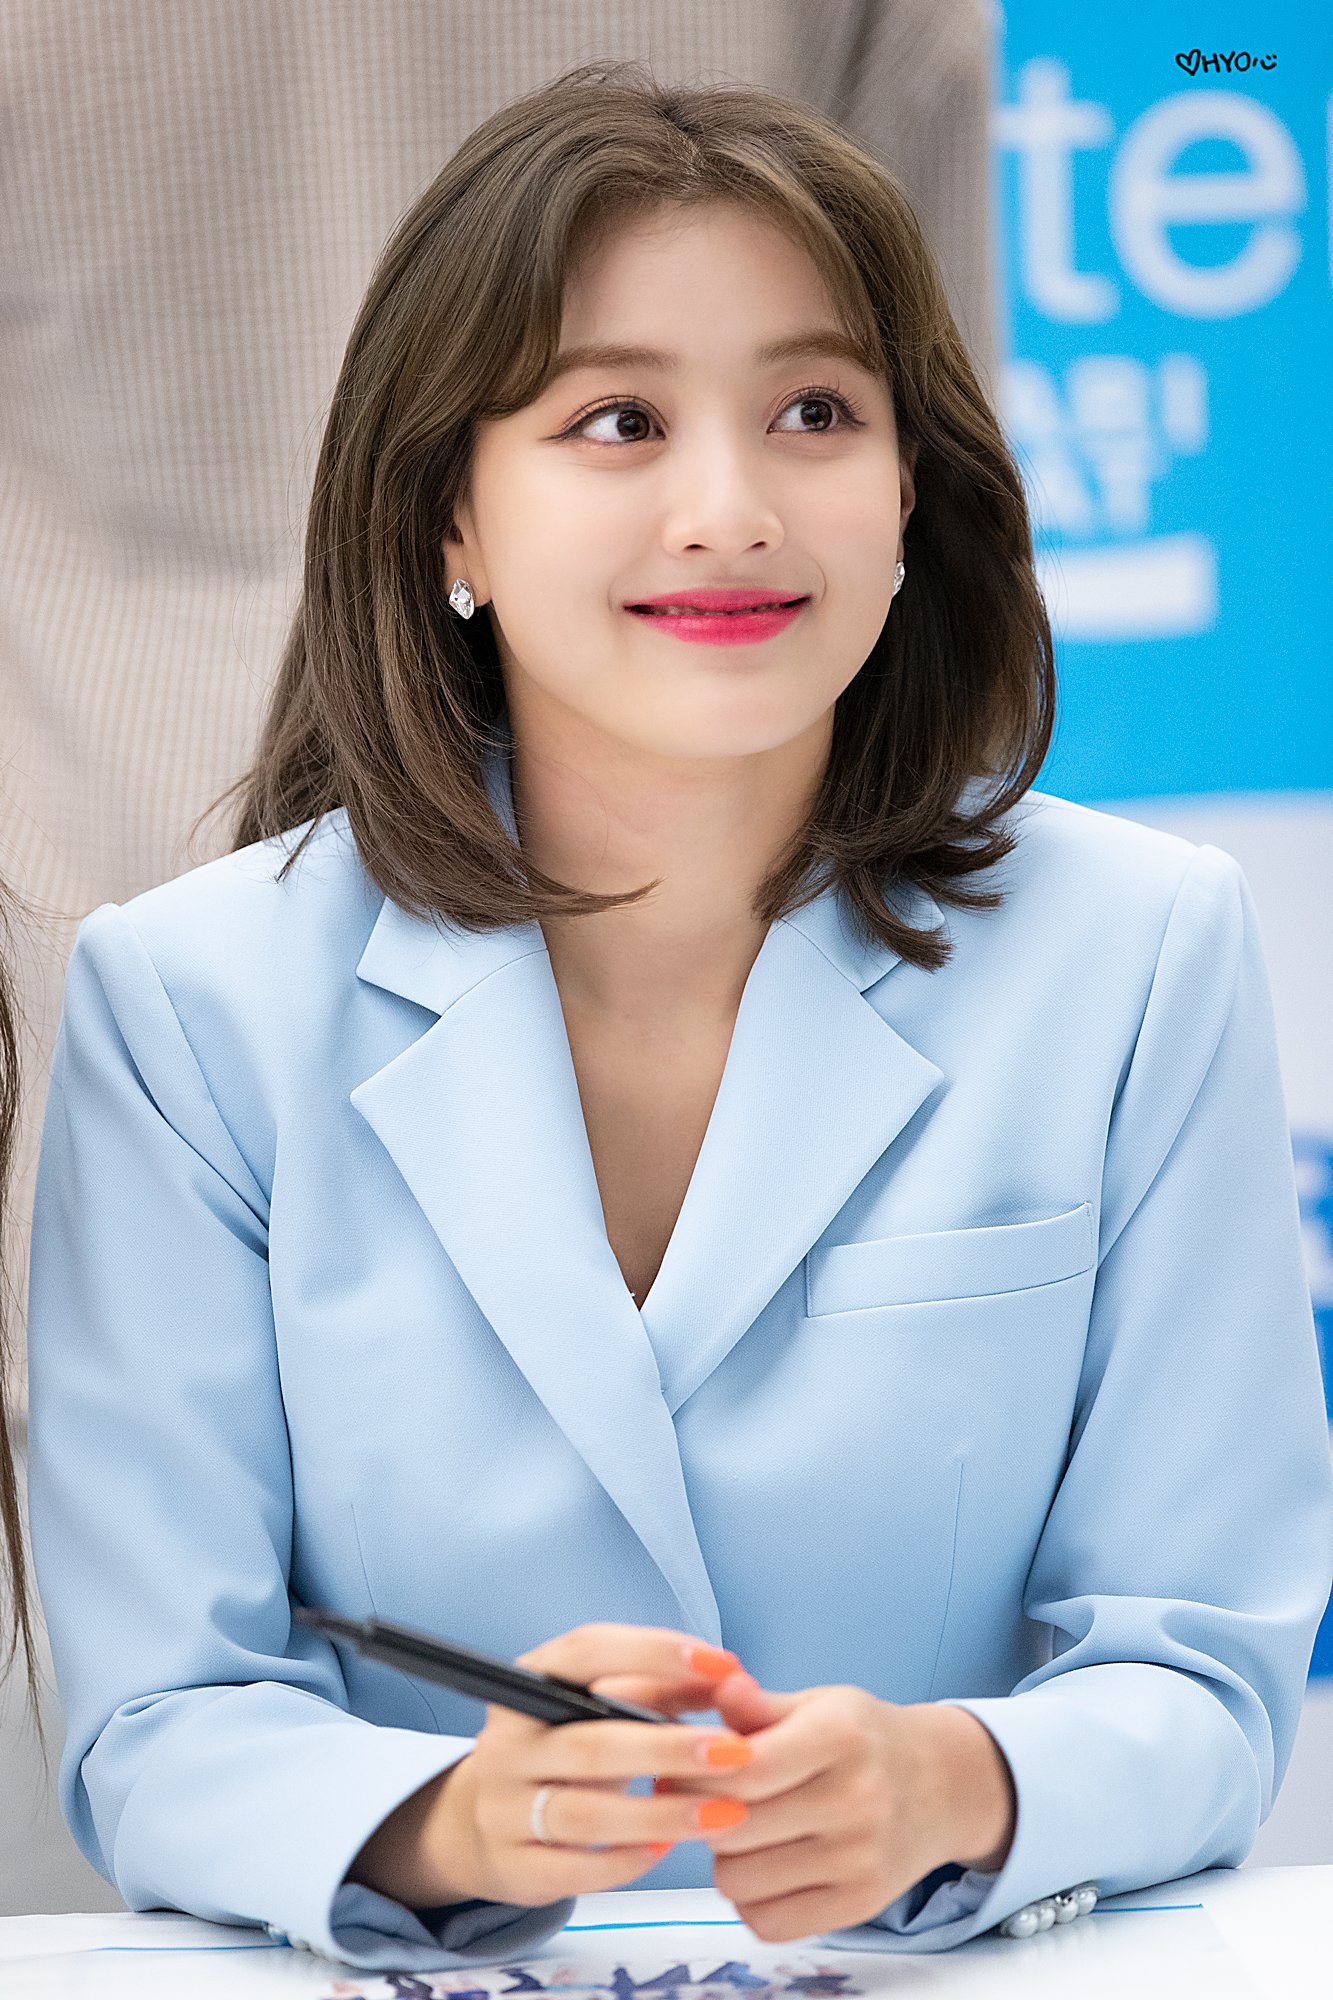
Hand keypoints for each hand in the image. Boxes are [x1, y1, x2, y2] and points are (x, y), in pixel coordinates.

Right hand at [348, 1622, 755, 1910]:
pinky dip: (625, 1860)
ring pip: (585, 1812)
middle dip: (669, 1748)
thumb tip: (733, 1680)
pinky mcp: (512, 1864)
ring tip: (723, 1813)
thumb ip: (664, 1690)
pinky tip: (665, 1849)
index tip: (724, 1666)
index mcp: (530, 1680)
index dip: (657, 1653)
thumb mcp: (602, 1709)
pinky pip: (574, 1868)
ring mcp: (503, 1805)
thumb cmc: (567, 1751)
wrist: (486, 1823)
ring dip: (660, 1813)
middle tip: (737, 1753)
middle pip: (591, 1741)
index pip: (588, 1650)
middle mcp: (509, 1740)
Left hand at [647, 1670, 1017, 1942]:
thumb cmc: (866, 1739)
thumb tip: (718, 1689)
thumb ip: (759, 1704)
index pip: (745, 1769)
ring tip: (738, 1831)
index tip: (681, 1766)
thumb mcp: (818, 1703)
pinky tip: (762, 1866)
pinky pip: (768, 1922)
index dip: (697, 1771)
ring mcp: (860, 1859)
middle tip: (700, 1798)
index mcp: (841, 1736)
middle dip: (701, 1813)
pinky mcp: (859, 1906)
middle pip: (733, 1827)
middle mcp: (856, 1800)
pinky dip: (750, 1900)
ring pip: (739, 1881)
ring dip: (723, 1858)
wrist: (940, 1786)